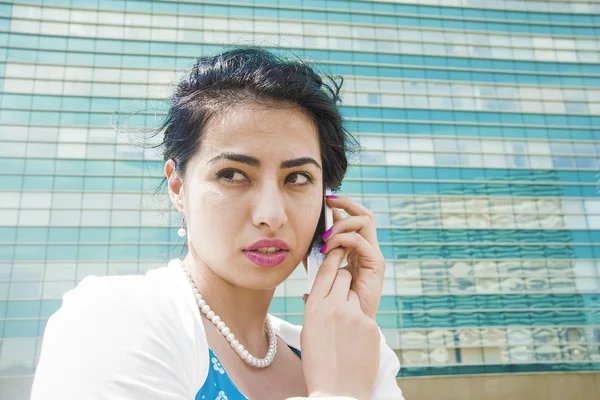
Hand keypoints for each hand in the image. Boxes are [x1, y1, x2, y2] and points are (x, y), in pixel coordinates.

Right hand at [301, 248, 379, 399]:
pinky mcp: (370, 326)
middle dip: (343, 279)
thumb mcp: (309, 331)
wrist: (337, 390)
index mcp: (313, 308)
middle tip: (341, 293)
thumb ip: (314, 307)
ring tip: (346, 328)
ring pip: (355, 293)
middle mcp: (333, 307)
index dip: (331, 258)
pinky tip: (355, 342)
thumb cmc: (319, 362)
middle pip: (343, 275)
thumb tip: (314, 292)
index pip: (324, 271)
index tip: (335, 251)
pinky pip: (365, 314)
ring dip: (352, 302)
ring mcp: (353, 315)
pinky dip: (361, 323)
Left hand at [320, 195, 384, 319]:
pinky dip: (344, 239)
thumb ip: (318, 254)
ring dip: (341, 224)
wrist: (346, 323)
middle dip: (347, 204)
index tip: (325, 199)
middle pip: (364, 214)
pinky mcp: (375, 264)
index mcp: (356, 248)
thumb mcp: (320, 269)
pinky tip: (329, 248)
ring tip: (325, 236)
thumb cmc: (332, 299)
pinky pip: (361, 241)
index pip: (353, 218)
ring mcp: (373, 255)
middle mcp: (367, 248)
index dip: (341, 207)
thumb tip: (308, 237)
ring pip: (365, 221)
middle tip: (329, 202)